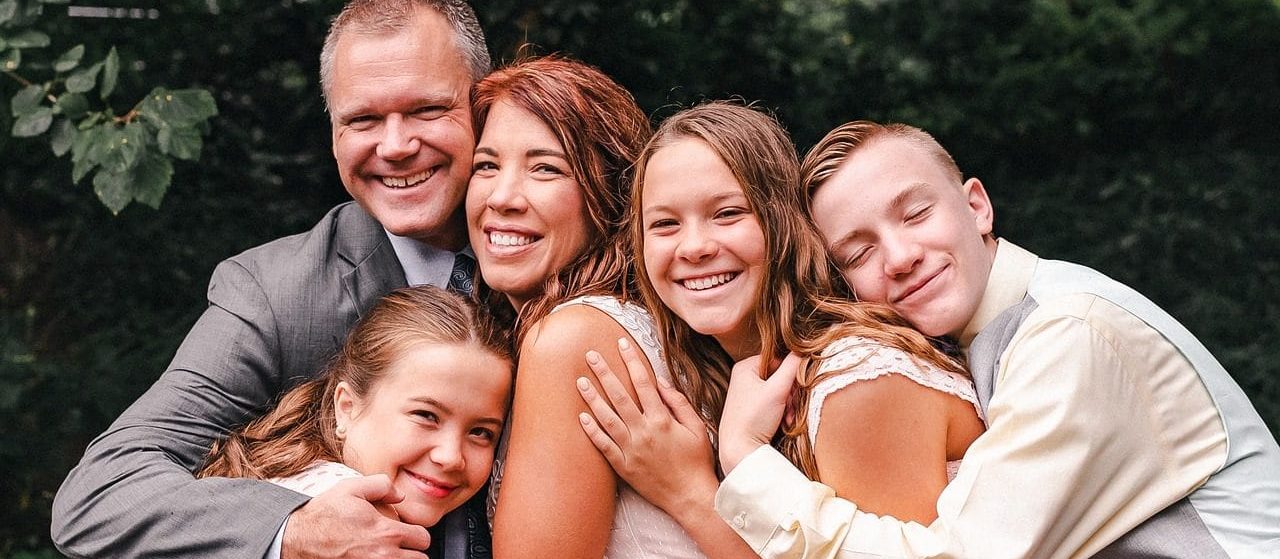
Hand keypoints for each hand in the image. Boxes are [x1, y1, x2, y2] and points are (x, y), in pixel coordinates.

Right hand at [281, 474, 430, 558]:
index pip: (423, 539)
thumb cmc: (323, 515)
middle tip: (402, 547)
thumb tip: (400, 496)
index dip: (417, 535)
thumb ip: (382, 485)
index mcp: (386, 532)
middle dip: (413, 552)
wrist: (296, 538)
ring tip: (389, 554)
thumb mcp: (351, 488)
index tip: (408, 534)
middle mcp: (383, 555)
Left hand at [576, 337, 718, 513]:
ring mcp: (631, 450)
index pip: (643, 382)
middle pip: (619, 396)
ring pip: (607, 418)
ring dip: (592, 398)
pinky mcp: (623, 466)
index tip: (621, 344)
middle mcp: (644, 432)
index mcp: (662, 419)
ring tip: (580, 381)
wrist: (690, 496)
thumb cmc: (696, 460)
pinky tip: (581, 417)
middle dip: (604, 372)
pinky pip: (603, 446)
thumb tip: (660, 381)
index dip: (631, 361)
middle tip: (590, 355)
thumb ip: (678, 402)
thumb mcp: (696, 427)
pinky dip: (592, 431)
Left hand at [718, 352, 801, 474]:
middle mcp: (744, 378)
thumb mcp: (777, 390)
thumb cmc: (753, 419)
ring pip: (778, 392)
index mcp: (745, 367)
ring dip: (789, 405)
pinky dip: (782, 412)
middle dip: (791, 393)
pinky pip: (773, 404)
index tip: (794, 389)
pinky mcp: (751, 410)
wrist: (739, 450)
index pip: (778, 359)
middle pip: (779, 377)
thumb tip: (804, 350)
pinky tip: (784, 423)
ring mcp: (747, 394)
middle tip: (791, 407)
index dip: (791, 373)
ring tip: (788, 417)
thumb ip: (793, 367)